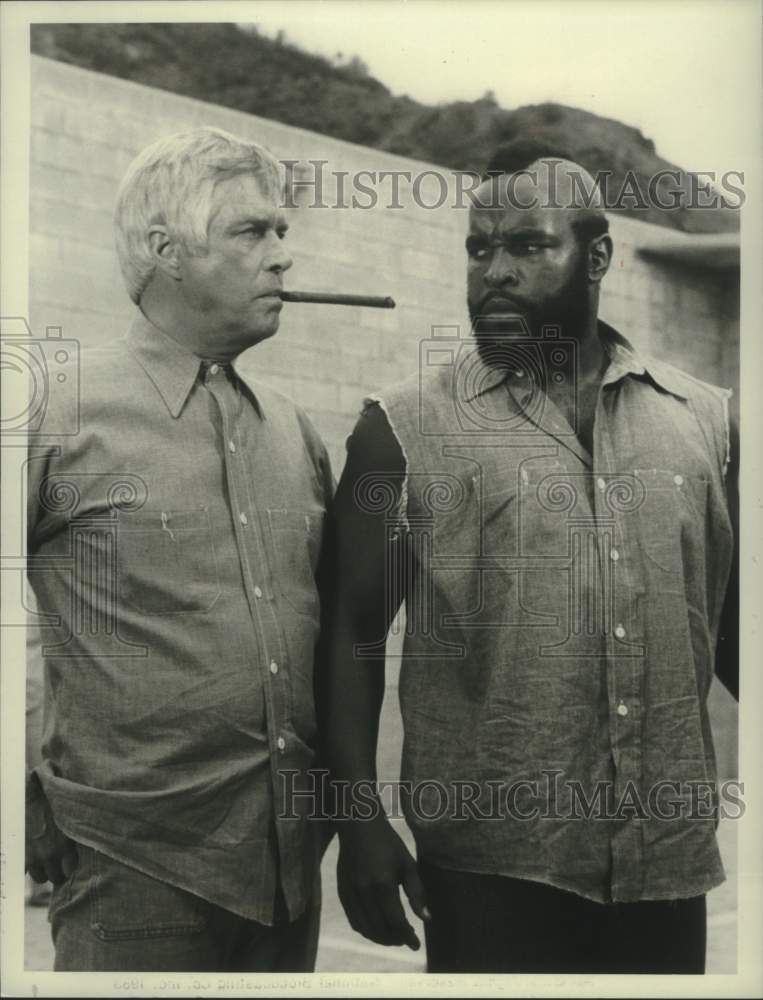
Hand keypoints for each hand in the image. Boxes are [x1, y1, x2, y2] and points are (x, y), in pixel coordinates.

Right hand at [25, 780, 77, 885]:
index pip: (70, 870)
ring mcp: (33, 856)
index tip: (69, 865)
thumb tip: (86, 846)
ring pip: (40, 878)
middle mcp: (50, 854)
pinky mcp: (21, 854)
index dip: (69, 869)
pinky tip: (33, 862)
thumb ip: (74, 837)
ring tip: (46, 864)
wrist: (33, 795)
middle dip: (58, 873)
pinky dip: (28, 869)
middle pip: (55, 878)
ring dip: (43, 872)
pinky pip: (24, 872)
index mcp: (65, 845)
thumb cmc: (56, 804)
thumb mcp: (70, 820)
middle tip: (58, 866)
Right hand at [337, 816, 430, 949]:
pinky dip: (366, 930)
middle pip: (380, 928)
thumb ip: (416, 893)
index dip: (407, 936)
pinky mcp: (342, 893)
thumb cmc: (388, 843)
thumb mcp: (407, 864)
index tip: (416, 945)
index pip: (396, 921)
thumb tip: (426, 919)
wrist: (359, 828)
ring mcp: (351, 894)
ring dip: (381, 938)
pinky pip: (354, 921)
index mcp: (383, 885)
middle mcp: (364, 893)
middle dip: (395, 939)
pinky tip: (376, 928)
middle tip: (406, 939)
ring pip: (366, 928)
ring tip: (393, 937)